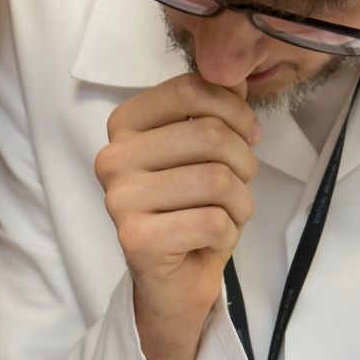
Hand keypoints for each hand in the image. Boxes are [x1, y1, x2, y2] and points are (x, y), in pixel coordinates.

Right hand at [94, 72, 259, 359]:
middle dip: (243, 161)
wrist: (174, 282)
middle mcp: (112, 159)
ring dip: (240, 202)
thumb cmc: (191, 210)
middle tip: (240, 184)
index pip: (190, 89)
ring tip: (226, 216)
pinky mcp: (136, 240)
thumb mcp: (205, 151)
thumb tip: (237, 77)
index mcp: (124, 126)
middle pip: (208, 134)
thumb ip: (216, 110)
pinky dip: (228, 234)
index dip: (235, 110)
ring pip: (216, 180)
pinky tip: (210, 242)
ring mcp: (120, 200)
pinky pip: (213, 222)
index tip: (247, 135)